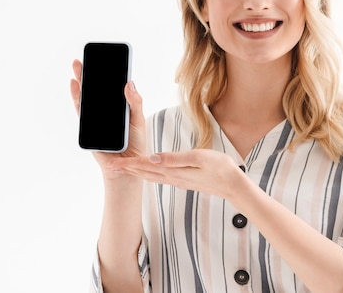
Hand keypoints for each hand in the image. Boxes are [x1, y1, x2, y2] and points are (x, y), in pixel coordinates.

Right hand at [70, 59, 146, 179]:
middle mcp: (107, 111)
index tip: (107, 59)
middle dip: (91, 73)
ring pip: (88, 96)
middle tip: (87, 58)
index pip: (113, 87)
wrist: (128, 166)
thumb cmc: (135, 144)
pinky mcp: (89, 127)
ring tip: (78, 66)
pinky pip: (81, 110)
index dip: (109, 74)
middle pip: (98, 89)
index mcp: (120, 107)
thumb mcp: (139, 120)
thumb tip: (129, 82)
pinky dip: (77, 97)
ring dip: (81, 81)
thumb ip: (134, 102)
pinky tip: (75, 85)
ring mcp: (97, 118)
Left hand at [108, 149, 241, 198]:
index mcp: (174, 171)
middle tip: (110, 166)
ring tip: (123, 169)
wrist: (233, 185)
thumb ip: (175, 158)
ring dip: (135, 173)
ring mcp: (178, 181)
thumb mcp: (199, 157)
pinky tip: (147, 172)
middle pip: (144, 173)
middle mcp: (173, 178)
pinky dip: (148, 174)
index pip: (146, 165)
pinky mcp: (183, 181)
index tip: (113, 162)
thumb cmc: (220, 168)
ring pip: (150, 176)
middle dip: (127, 170)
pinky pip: (159, 178)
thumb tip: (153, 157)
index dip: (128, 164)